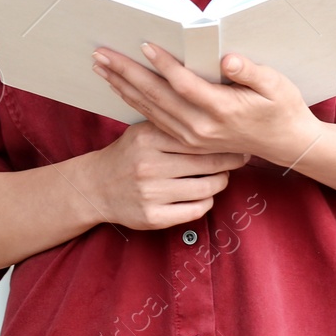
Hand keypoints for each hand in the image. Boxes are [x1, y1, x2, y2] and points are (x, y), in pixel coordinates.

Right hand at [81, 121, 246, 230]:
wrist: (96, 186)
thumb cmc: (129, 154)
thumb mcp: (143, 130)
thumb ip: (173, 125)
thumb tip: (216, 118)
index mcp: (148, 138)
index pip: (198, 138)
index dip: (224, 139)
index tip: (237, 138)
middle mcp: (148, 165)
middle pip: (208, 163)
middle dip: (230, 160)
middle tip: (240, 157)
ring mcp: (150, 193)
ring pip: (207, 188)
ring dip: (220, 182)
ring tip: (221, 175)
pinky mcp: (153, 217)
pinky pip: (196, 210)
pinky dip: (207, 201)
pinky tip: (204, 194)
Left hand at [92, 42, 320, 168]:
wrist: (285, 144)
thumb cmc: (282, 108)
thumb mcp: (276, 86)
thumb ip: (250, 72)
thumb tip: (228, 59)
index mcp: (222, 111)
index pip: (184, 84)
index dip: (164, 64)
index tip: (144, 44)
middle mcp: (201, 127)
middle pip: (156, 97)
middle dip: (126, 73)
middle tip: (102, 54)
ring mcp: (191, 136)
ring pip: (150, 109)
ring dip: (123, 86)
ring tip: (102, 67)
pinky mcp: (187, 139)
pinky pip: (154, 119)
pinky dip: (134, 102)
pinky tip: (120, 88)